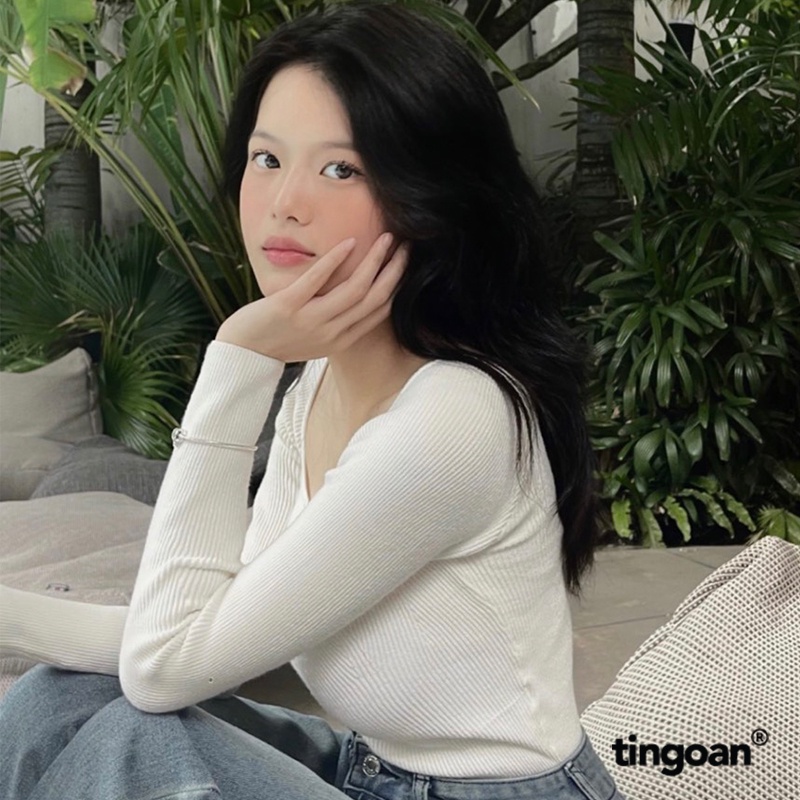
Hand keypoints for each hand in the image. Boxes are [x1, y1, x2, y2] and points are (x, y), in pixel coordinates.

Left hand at [216, 233, 407, 361]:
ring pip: (354, 290)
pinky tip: (348, 242)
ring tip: (385, 239)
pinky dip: (335, 260)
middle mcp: (331, 332)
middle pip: (374, 298)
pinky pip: (317, 280)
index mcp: (340, 340)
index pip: (380, 311)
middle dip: (395, 270)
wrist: (243, 353)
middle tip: (406, 246)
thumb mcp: (315, 338)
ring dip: (373, 261)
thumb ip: (337, 322)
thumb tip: (356, 296)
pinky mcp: (288, 307)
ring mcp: (310, 320)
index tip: (405, 264)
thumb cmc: (278, 340)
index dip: (397, 286)